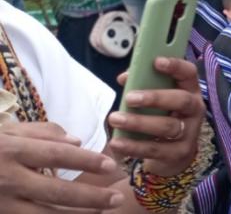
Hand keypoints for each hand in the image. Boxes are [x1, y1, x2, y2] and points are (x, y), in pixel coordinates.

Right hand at [0, 122, 124, 211]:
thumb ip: (42, 132)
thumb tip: (76, 140)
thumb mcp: (6, 130)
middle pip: (57, 192)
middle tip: (116, 199)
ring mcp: (1, 202)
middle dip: (90, 198)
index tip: (111, 166)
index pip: (57, 155)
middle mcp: (7, 178)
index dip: (86, 161)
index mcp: (12, 150)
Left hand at [107, 57, 204, 176]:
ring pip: (168, 126)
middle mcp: (195, 110)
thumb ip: (143, 86)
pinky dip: (134, 146)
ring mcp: (190, 132)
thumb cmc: (161, 118)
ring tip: (115, 119)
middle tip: (129, 98)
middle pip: (182, 100)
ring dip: (139, 123)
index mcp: (190, 90)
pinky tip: (117, 142)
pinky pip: (156, 149)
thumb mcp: (157, 101)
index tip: (156, 62)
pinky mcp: (180, 153)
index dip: (176, 66)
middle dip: (155, 97)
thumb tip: (124, 78)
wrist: (172, 155)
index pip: (189, 73)